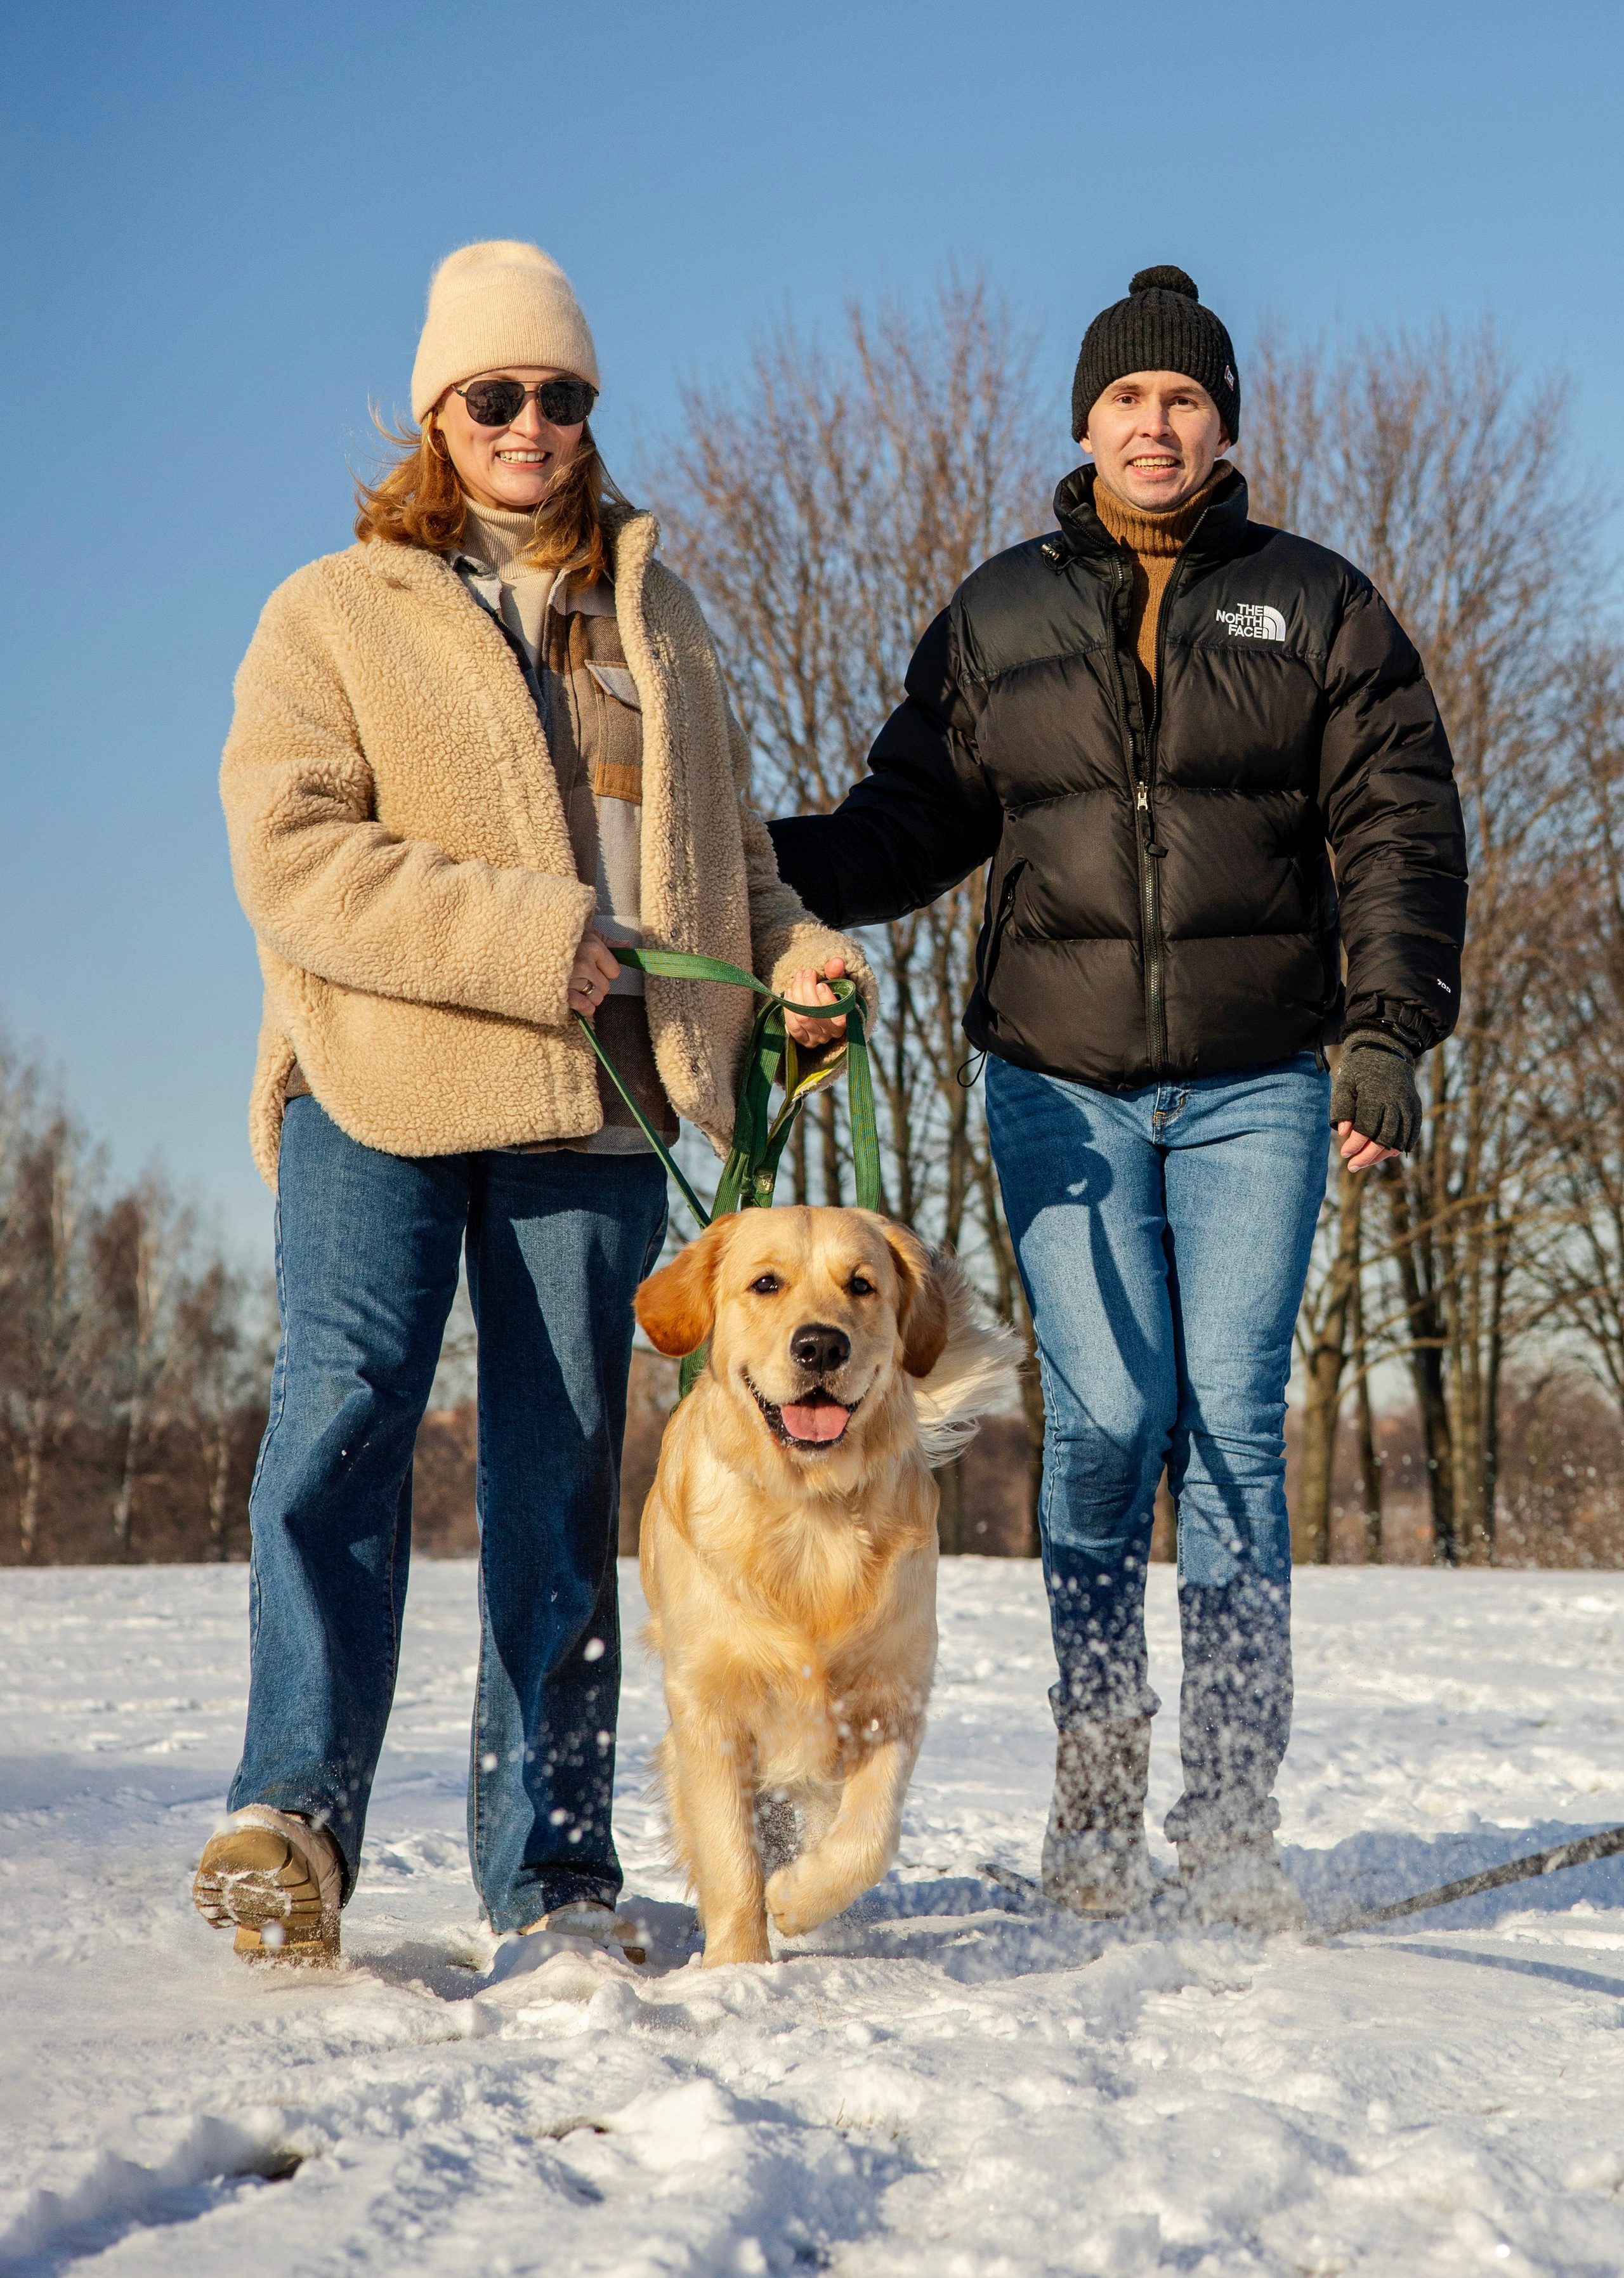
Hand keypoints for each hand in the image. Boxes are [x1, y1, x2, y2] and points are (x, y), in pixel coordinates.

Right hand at [567, 929, 620, 1018]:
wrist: (532, 944)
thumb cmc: (562, 939)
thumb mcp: (586, 934)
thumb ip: (607, 942)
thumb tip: (627, 947)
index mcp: (593, 948)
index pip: (614, 971)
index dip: (606, 970)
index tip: (594, 965)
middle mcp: (584, 963)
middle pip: (606, 987)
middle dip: (597, 984)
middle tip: (583, 976)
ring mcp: (572, 978)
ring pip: (596, 998)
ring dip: (589, 996)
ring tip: (577, 986)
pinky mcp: (560, 991)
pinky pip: (583, 1006)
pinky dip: (585, 1008)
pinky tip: (582, 1004)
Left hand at [783, 957, 848, 1049]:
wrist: (821, 1006)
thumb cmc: (832, 993)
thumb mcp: (838, 982)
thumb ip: (837, 973)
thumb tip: (837, 961)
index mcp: (845, 1021)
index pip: (838, 1017)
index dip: (827, 1000)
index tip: (820, 984)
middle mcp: (831, 1034)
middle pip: (815, 1014)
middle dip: (807, 990)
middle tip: (806, 973)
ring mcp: (816, 1039)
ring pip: (802, 1018)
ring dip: (797, 995)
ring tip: (798, 978)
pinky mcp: (803, 1040)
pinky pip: (792, 1025)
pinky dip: (789, 1007)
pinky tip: (789, 992)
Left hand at [1329, 1031, 1421, 1170]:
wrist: (1387, 1051)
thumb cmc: (1359, 1069)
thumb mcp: (1344, 1084)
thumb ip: (1342, 1108)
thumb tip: (1343, 1133)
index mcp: (1374, 1096)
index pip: (1366, 1129)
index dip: (1355, 1145)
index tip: (1344, 1153)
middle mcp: (1395, 1103)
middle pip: (1383, 1139)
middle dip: (1367, 1156)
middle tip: (1352, 1166)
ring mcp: (1408, 1106)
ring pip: (1398, 1140)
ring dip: (1382, 1155)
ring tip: (1365, 1161)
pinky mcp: (1416, 1108)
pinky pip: (1411, 1134)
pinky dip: (1399, 1147)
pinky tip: (1386, 1154)